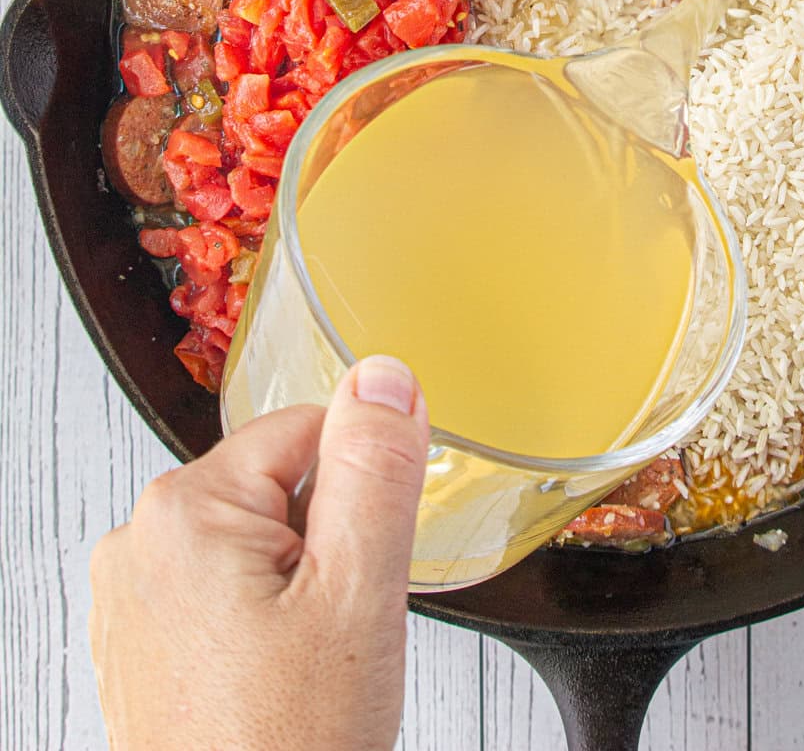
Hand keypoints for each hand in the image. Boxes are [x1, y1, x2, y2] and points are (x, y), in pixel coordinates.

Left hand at [90, 357, 428, 750]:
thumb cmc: (287, 748)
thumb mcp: (356, 593)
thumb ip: (374, 469)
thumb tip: (382, 376)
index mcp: (184, 508)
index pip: (309, 430)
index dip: (361, 493)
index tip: (366, 562)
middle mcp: (140, 543)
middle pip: (280, 486)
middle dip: (329, 544)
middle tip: (338, 629)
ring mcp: (133, 601)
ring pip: (257, 544)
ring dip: (299, 588)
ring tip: (309, 667)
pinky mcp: (142, 649)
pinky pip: (225, 596)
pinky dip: (264, 628)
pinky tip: (279, 685)